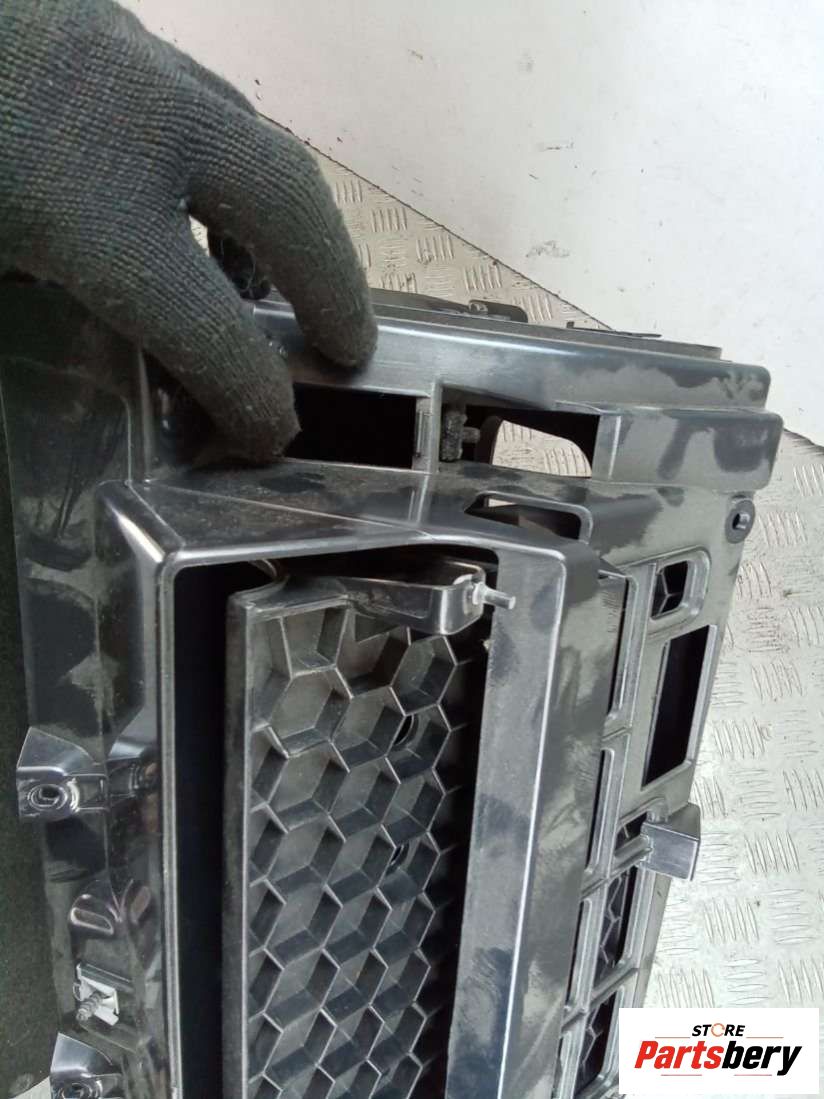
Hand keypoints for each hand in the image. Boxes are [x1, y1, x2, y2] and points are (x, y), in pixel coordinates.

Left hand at [0, 0, 375, 460]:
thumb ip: (20, 304)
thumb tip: (72, 346)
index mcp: (84, 204)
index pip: (207, 323)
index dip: (253, 391)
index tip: (274, 431)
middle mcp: (132, 121)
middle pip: (283, 202)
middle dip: (333, 282)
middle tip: (349, 344)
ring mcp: (122, 53)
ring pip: (249, 137)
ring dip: (284, 219)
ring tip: (280, 280)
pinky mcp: (100, 16)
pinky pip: (194, 97)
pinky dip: (220, 160)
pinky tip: (193, 196)